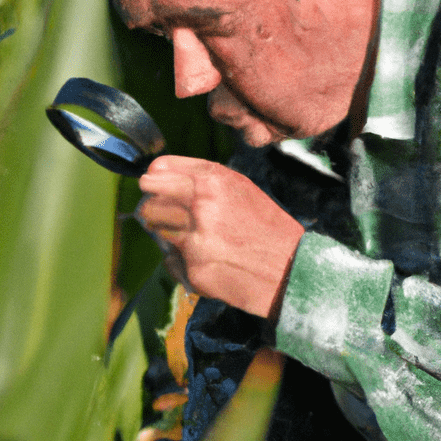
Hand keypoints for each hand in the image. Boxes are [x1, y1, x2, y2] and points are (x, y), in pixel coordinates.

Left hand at [136, 156, 304, 320]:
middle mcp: (200, 205)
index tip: (155, 188)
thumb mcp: (240, 188)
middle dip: (155, 210)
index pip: (158, 170)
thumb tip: (157, 177)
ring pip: (155, 230)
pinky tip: (208, 262)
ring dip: (167, 235)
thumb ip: (201, 181)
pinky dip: (182, 262)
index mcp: (212, 180)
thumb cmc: (266, 226)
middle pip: (148, 202)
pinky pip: (170, 260)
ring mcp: (195, 238)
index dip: (154, 180)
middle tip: (168, 218)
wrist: (292, 269)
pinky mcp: (194, 268)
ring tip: (195, 240)